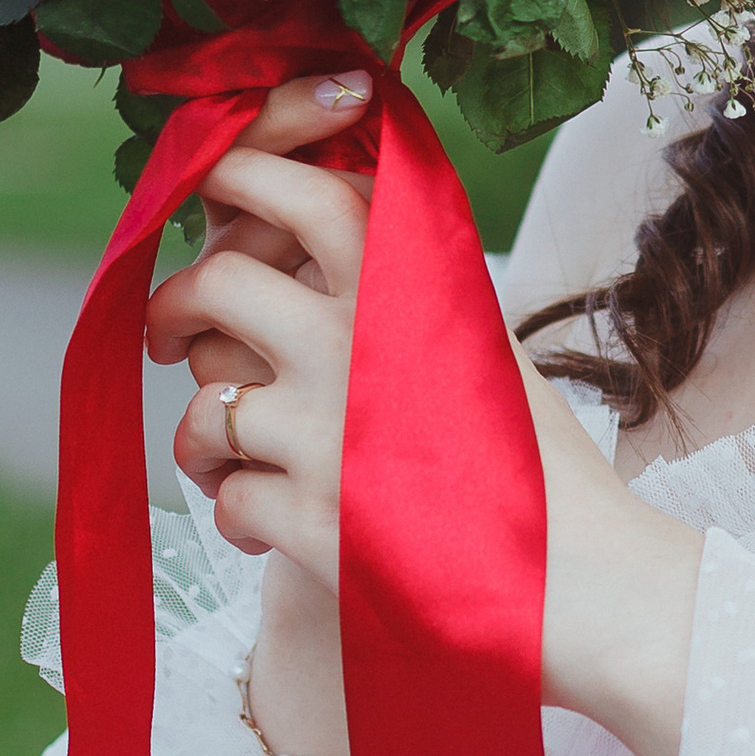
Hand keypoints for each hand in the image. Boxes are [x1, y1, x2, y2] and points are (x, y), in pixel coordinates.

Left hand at [147, 72, 701, 755]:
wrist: (581, 579)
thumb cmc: (533, 461)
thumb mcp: (482, 341)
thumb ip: (406, 279)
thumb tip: (315, 219)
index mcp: (410, 284)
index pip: (301, 188)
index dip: (242, 175)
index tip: (222, 196)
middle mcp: (360, 343)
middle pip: (218, 280)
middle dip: (176, 307)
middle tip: (173, 333)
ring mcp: (327, 434)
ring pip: (205, 399)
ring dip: (205, 429)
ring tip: (230, 451)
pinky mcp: (309, 521)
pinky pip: (228, 497)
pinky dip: (241, 514)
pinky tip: (274, 525)